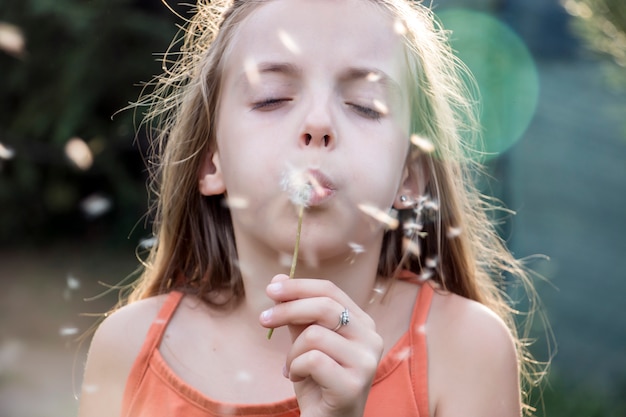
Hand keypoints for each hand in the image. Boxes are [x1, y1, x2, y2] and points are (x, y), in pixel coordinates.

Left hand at [260, 274, 383, 416]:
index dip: (299, 286)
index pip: (331, 291)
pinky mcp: (354, 385)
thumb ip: (296, 313)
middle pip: (325, 306)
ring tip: (292, 367)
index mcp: (363, 324)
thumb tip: (278, 279)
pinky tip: (297, 380)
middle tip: (263, 320)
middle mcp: (372, 339)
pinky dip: (295, 368)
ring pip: (315, 335)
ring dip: (292, 352)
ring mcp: (366, 362)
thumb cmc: (317, 383)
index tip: (271, 289)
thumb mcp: (305, 343)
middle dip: (287, 310)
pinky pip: (312, 360)